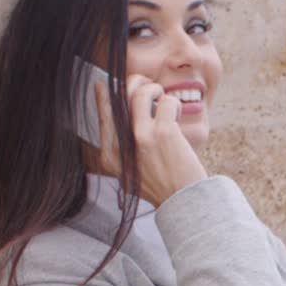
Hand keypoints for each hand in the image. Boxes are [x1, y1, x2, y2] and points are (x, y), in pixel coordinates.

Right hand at [92, 73, 206, 206]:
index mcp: (110, 157)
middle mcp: (121, 144)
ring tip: (161, 96)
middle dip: (133, 83)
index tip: (104, 84)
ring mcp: (142, 136)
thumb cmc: (162, 189)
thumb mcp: (129, 176)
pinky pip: (166, 102)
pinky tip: (175, 112)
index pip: (102, 117)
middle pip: (119, 98)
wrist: (183, 202)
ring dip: (153, 88)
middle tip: (147, 87)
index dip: (102, 97)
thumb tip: (122, 126)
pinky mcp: (164, 133)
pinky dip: (172, 102)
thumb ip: (122, 155)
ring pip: (140, 92)